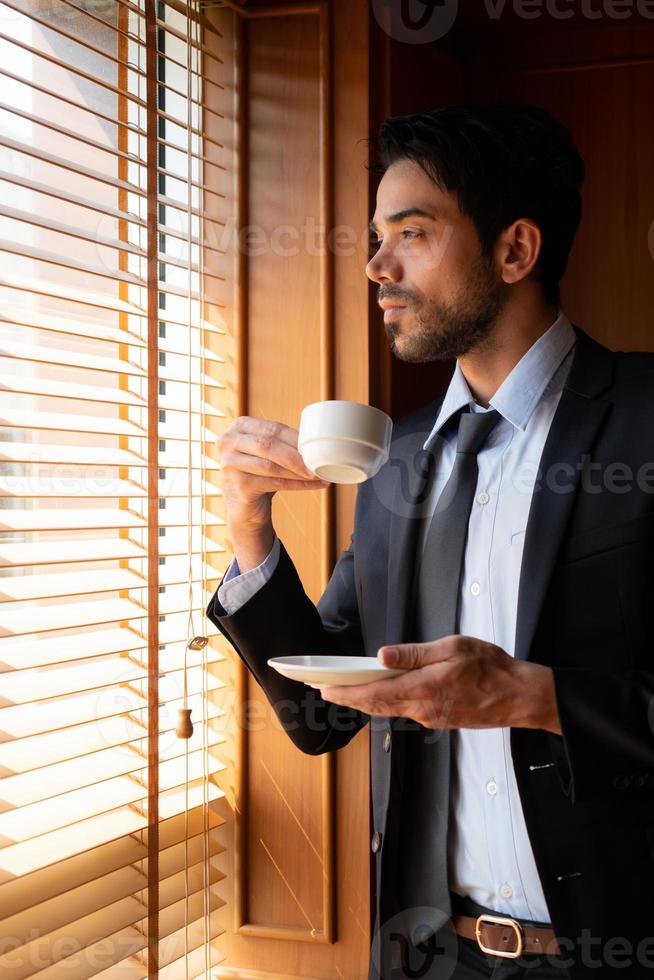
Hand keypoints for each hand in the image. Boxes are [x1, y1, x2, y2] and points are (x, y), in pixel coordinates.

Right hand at [217, 416, 330, 530]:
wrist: (243, 506)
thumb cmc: (260, 474)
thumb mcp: (268, 453)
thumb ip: (284, 442)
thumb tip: (317, 437)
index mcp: (240, 426)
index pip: (273, 428)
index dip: (297, 438)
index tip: (318, 446)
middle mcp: (229, 442)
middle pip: (269, 445)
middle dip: (297, 454)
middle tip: (319, 462)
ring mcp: (230, 464)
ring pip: (271, 466)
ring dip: (298, 471)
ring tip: (318, 474)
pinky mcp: (238, 485)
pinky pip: (274, 483)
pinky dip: (297, 484)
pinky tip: (312, 485)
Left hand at [318, 635, 560, 733]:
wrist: (520, 697)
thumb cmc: (491, 668)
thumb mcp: (453, 648)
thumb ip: (416, 653)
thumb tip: (383, 655)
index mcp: (424, 690)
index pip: (374, 694)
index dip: (346, 693)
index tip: (325, 689)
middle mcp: (423, 710)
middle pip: (376, 706)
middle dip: (349, 698)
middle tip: (325, 689)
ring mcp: (431, 718)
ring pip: (390, 709)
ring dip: (367, 700)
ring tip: (347, 688)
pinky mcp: (439, 719)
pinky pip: (406, 710)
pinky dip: (388, 701)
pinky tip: (382, 691)